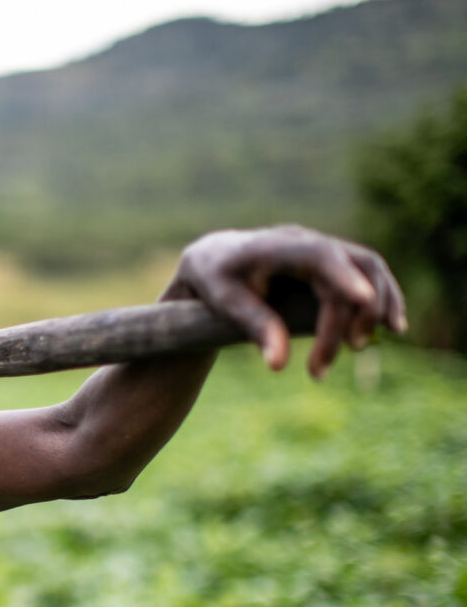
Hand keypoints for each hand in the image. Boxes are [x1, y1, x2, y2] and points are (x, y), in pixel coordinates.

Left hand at [168, 225, 406, 377]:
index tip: (364, 300)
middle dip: (355, 312)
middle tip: (344, 352)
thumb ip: (254, 326)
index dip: (344, 276)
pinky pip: (368, 275)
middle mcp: (309, 241)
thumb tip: (278, 365)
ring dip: (378, 307)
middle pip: (353, 268)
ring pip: (369, 269)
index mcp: (278, 245)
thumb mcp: (224, 302)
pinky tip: (391, 328)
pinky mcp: (334, 263)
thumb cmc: (215, 278)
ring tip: (363, 347)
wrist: (215, 257)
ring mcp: (324, 249)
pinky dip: (383, 299)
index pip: (320, 255)